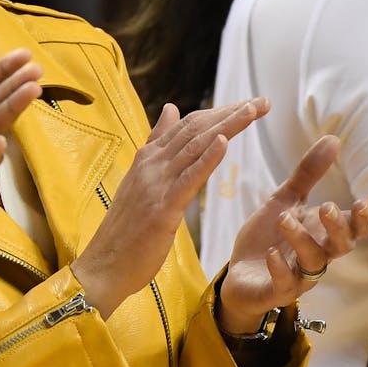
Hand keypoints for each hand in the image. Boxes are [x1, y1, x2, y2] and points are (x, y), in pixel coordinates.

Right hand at [72, 98, 268, 317]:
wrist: (104, 265)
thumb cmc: (125, 230)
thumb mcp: (141, 180)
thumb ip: (157, 145)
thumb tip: (170, 108)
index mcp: (147, 158)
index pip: (187, 125)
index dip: (219, 112)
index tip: (248, 104)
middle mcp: (150, 165)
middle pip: (195, 129)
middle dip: (231, 113)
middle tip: (263, 101)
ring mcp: (155, 184)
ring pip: (195, 147)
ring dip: (227, 126)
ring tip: (254, 110)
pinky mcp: (162, 209)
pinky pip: (188, 179)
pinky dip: (207, 159)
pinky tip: (225, 143)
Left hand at [216, 134, 367, 333]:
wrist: (239, 273)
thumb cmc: (268, 236)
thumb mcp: (285, 200)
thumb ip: (308, 173)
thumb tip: (334, 138)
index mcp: (322, 235)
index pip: (355, 231)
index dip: (363, 221)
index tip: (361, 202)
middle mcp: (316, 257)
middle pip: (340, 247)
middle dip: (337, 228)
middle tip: (325, 207)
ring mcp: (298, 277)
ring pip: (313, 263)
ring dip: (302, 240)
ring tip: (285, 219)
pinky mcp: (274, 291)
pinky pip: (284, 285)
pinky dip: (280, 268)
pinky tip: (272, 253)